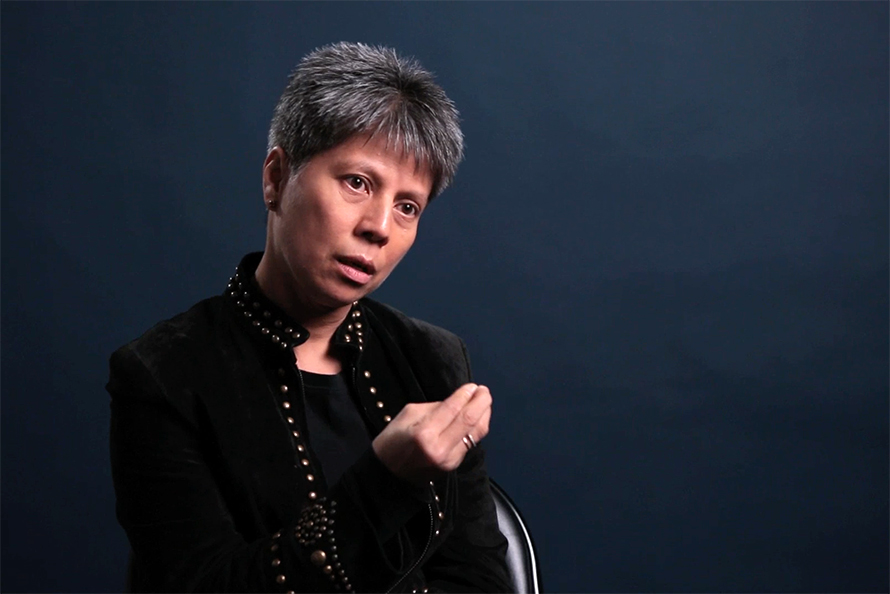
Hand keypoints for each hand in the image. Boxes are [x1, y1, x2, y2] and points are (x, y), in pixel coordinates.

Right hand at [372, 383, 491, 484]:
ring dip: (484, 414)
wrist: (389, 474)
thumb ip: (435, 407)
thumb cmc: (392, 441)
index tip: (472, 386)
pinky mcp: (454, 465)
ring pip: (477, 433)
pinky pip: (471, 442)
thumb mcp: (407, 415)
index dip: (465, 395)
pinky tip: (477, 417)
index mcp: (424, 434)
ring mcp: (450, 460)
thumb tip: (457, 401)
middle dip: (481, 402)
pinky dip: (476, 427)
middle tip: (483, 391)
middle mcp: (441, 448)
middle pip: (470, 420)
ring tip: (484, 401)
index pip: (453, 409)